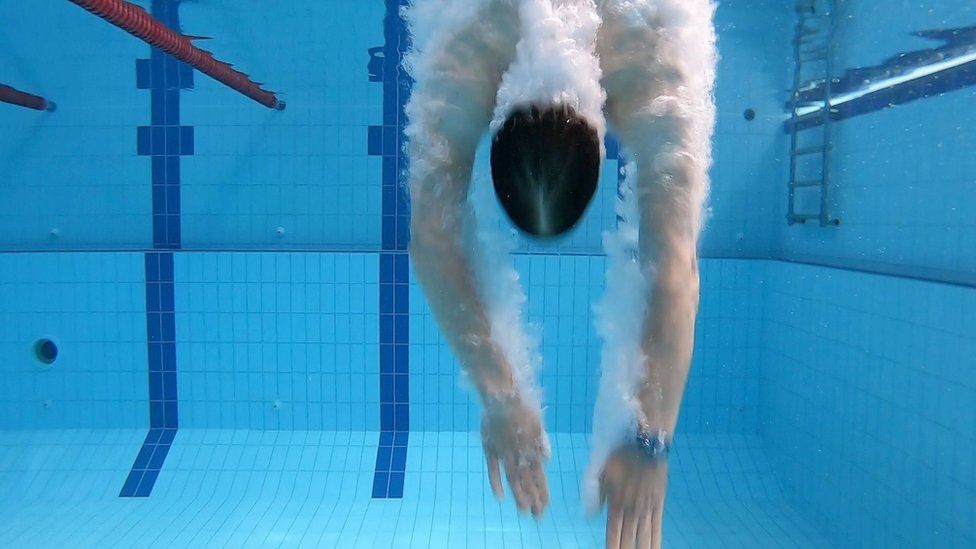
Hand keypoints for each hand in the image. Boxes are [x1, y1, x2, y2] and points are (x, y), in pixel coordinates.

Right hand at [481, 395, 550, 517]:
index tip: (545, 505)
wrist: (501, 392)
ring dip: (519, 495)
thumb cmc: (521, 404)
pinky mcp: (489, 446)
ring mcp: (503, 450)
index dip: (542, 490)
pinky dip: (496, 482)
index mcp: (532, 445)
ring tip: (524, 511)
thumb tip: (546, 459)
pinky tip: (500, 497)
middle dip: (533, 498)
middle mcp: (519, 451)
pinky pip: (493, 467)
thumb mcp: (538, 421)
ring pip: (513, 477)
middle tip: (537, 516)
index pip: (539, 474)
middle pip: (527, 480)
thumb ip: (541, 441)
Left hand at [600, 446, 667, 548]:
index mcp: (615, 503)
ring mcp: (646, 509)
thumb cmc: (622, 456)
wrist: (647, 444)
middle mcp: (631, 510)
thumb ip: (597, 494)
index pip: (613, 534)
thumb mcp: (603, 471)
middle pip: (628, 540)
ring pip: (644, 537)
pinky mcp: (658, 505)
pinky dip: (655, 542)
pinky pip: (657, 528)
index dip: (611, 547)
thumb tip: (591, 516)